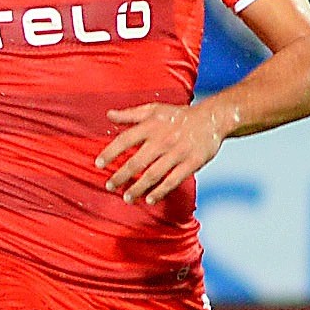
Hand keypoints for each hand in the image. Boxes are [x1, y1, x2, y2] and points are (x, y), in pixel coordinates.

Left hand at [98, 102, 226, 204]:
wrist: (211, 119)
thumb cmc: (179, 115)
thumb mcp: (154, 109)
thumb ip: (131, 114)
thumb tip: (109, 114)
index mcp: (151, 126)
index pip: (125, 140)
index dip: (110, 152)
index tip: (98, 164)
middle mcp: (162, 140)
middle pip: (137, 161)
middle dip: (121, 176)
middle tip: (110, 186)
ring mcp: (177, 153)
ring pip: (153, 174)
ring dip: (138, 188)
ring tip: (126, 198)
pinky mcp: (191, 163)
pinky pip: (173, 180)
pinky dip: (160, 191)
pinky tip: (149, 200)